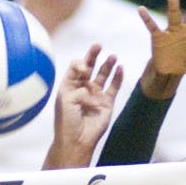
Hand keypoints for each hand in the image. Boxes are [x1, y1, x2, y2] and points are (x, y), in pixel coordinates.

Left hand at [45, 44, 122, 169]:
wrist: (76, 139)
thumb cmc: (66, 119)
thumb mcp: (65, 96)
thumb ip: (75, 80)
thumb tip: (87, 70)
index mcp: (70, 85)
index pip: (77, 67)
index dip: (80, 63)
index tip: (83, 68)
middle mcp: (83, 87)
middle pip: (90, 67)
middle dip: (93, 56)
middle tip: (98, 46)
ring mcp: (96, 94)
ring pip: (103, 75)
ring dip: (107, 65)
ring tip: (113, 56)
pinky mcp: (107, 102)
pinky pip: (114, 87)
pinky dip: (118, 77)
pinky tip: (120, 68)